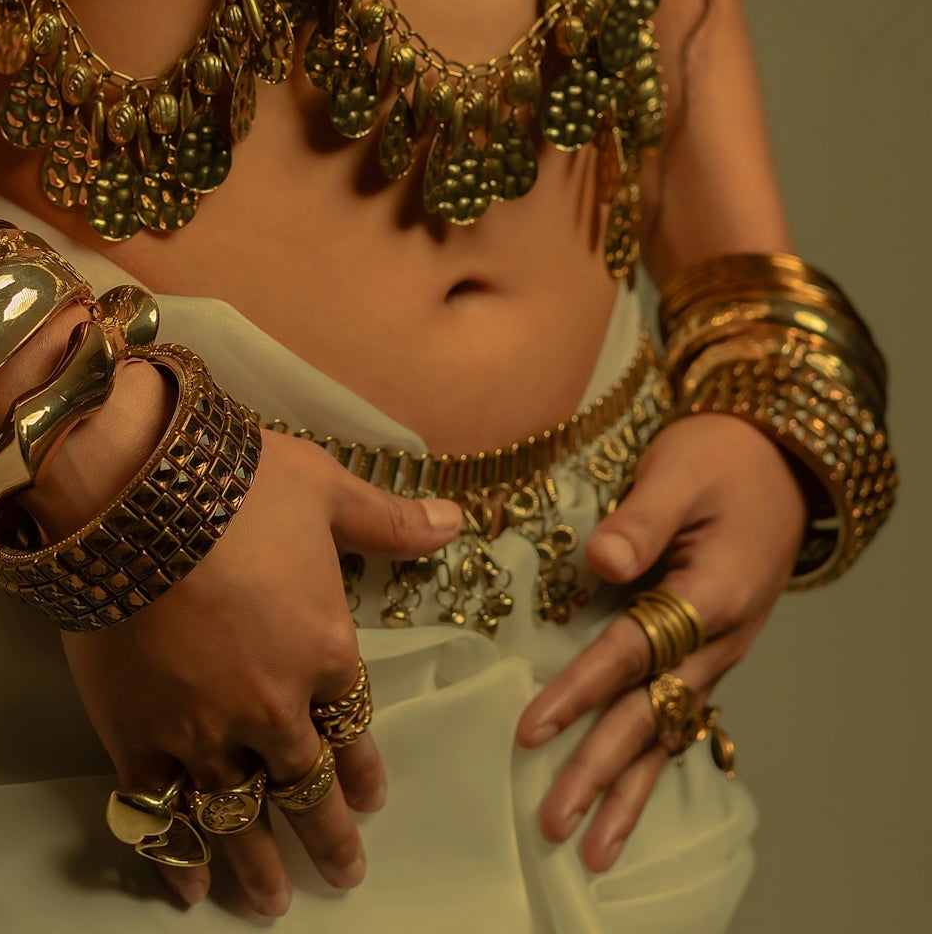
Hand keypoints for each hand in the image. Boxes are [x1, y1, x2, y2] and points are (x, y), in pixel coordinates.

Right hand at [56, 422, 461, 916]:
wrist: (135, 495)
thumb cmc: (239, 486)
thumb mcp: (327, 490)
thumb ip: (388, 521)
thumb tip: (454, 520)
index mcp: (325, 650)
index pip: (354, 725)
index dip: (362, 768)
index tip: (370, 800)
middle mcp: (272, 706)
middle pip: (306, 788)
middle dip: (327, 838)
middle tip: (343, 876)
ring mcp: (202, 729)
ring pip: (239, 816)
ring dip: (258, 864)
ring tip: (273, 903)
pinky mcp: (137, 736)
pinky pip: (160, 811)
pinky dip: (175, 855)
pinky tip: (188, 887)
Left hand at [515, 412, 806, 872]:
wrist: (776, 462)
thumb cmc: (720, 458)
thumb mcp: (679, 471)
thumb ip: (641, 519)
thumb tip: (599, 562)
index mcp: (711, 594)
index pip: (633, 652)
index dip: (581, 691)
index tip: (532, 729)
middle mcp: (718, 638)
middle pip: (652, 715)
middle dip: (601, 771)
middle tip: (553, 820)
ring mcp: (717, 653)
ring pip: (670, 735)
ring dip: (630, 792)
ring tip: (594, 849)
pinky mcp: (708, 653)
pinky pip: (679, 720)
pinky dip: (652, 766)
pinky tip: (626, 804)